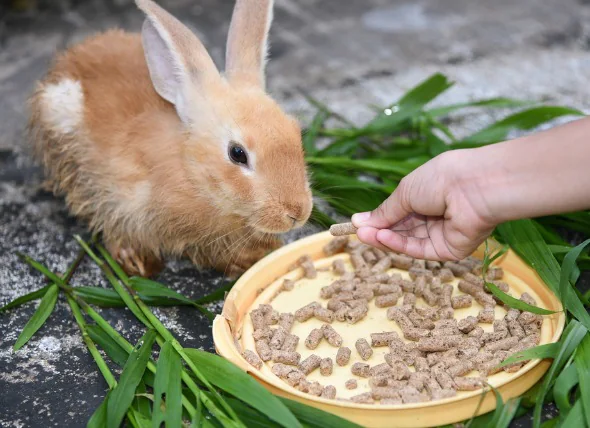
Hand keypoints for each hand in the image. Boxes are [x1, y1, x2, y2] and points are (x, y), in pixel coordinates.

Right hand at [351, 150, 495, 260]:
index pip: (398, 212)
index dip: (378, 219)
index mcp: (426, 195)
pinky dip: (400, 245)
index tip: (357, 224)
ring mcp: (442, 233)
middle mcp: (434, 215)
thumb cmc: (441, 179)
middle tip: (358, 233)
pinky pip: (420, 249)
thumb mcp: (405, 192)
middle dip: (379, 230)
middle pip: (401, 229)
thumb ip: (384, 211)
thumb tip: (358, 221)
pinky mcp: (448, 250)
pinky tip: (383, 238)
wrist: (475, 187)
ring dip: (386, 238)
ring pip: (408, 241)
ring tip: (365, 235)